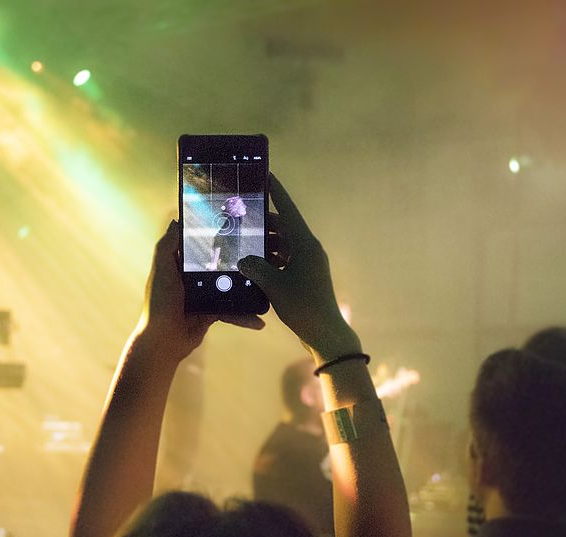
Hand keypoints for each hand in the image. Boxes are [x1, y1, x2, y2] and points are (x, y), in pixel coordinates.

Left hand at [137, 221, 263, 363]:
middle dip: (241, 260)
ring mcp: (205, 295)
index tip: (239, 227)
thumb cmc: (159, 303)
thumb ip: (167, 246)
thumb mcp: (161, 270)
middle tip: (264, 252)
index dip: (218, 236)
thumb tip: (176, 221)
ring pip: (231, 287)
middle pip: (221, 264)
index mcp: (181, 265)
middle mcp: (194, 278)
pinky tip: (259, 320)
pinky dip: (244, 316)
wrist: (164, 341)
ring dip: (248, 287)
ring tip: (267, 283)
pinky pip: (232, 311)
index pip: (201, 245)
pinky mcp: (212, 313)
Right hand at [238, 174, 358, 361]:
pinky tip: (253, 264)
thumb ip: (255, 267)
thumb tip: (243, 259)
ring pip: (282, 245)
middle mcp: (308, 249)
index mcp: (305, 244)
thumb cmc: (303, 306)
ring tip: (241, 242)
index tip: (267, 175)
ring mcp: (308, 264)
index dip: (277, 192)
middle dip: (262, 224)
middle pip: (283, 228)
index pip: (288, 211)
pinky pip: (284, 260)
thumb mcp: (274, 285)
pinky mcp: (305, 277)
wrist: (324, 333)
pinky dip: (270, 260)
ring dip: (264, 244)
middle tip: (240, 219)